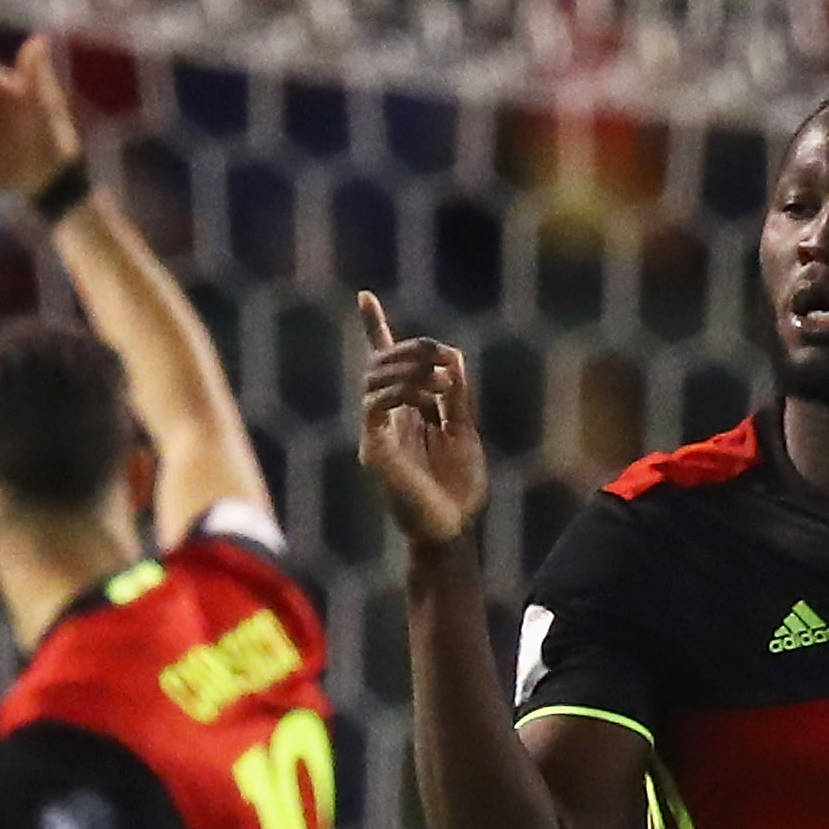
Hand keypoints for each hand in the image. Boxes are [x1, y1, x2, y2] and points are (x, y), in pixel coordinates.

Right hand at [353, 296, 487, 549]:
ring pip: (373, 378)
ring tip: (442, 376)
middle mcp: (384, 420)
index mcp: (404, 413)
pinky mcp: (372, 451)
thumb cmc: (458, 490)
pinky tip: (427, 393)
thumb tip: (451, 355)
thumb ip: (455, 396)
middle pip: (380, 362)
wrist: (453, 531)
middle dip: (411, 348)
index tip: (365, 296)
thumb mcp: (463, 431)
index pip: (383, 364)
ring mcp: (374, 434)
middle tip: (442, 355)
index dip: (373, 329)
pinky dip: (399, 389)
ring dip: (408, 366)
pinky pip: (373, 404)